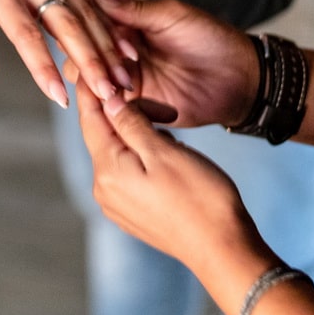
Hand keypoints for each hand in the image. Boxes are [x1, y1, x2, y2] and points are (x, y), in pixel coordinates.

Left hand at [0, 0, 138, 109]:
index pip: (27, 35)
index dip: (44, 68)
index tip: (59, 98)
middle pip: (67, 23)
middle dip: (90, 60)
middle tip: (107, 93)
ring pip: (85, 13)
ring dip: (107, 48)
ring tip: (122, 80)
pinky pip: (89, 3)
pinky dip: (108, 29)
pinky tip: (124, 54)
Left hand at [75, 84, 263, 270]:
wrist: (224, 250)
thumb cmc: (200, 197)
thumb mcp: (165, 151)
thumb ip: (130, 124)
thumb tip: (106, 100)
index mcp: (107, 170)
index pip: (90, 117)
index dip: (94, 88)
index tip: (99, 64)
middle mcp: (103, 189)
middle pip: (104, 135)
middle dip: (128, 114)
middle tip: (168, 112)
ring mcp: (117, 204)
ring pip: (118, 153)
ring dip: (140, 135)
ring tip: (174, 138)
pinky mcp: (132, 214)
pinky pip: (129, 173)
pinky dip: (143, 157)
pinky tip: (169, 158)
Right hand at [82, 0, 260, 128]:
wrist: (240, 80)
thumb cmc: (212, 40)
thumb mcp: (173, 16)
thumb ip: (136, 10)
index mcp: (130, 24)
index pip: (95, 25)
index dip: (89, 31)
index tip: (84, 36)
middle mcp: (124, 51)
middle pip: (90, 54)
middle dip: (88, 60)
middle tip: (93, 67)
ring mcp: (130, 78)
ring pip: (97, 80)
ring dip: (96, 83)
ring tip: (100, 86)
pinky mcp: (140, 105)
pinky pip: (114, 106)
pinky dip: (107, 105)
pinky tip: (105, 104)